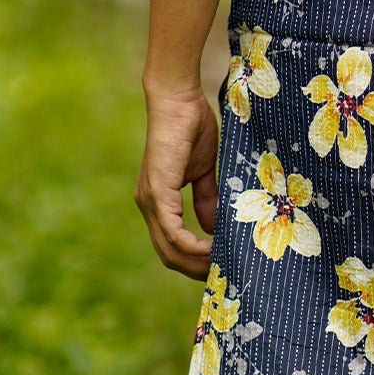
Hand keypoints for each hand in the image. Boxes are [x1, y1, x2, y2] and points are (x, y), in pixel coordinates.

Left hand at [137, 88, 220, 277]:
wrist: (179, 100)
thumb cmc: (191, 128)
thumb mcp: (204, 171)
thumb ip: (207, 199)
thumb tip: (213, 229)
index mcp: (158, 202)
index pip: (171, 245)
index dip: (194, 262)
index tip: (220, 266)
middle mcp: (149, 206)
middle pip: (168, 255)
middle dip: (196, 270)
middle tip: (225, 274)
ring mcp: (150, 200)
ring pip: (169, 249)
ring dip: (197, 262)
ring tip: (223, 264)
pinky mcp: (158, 191)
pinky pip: (172, 231)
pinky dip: (192, 246)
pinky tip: (212, 249)